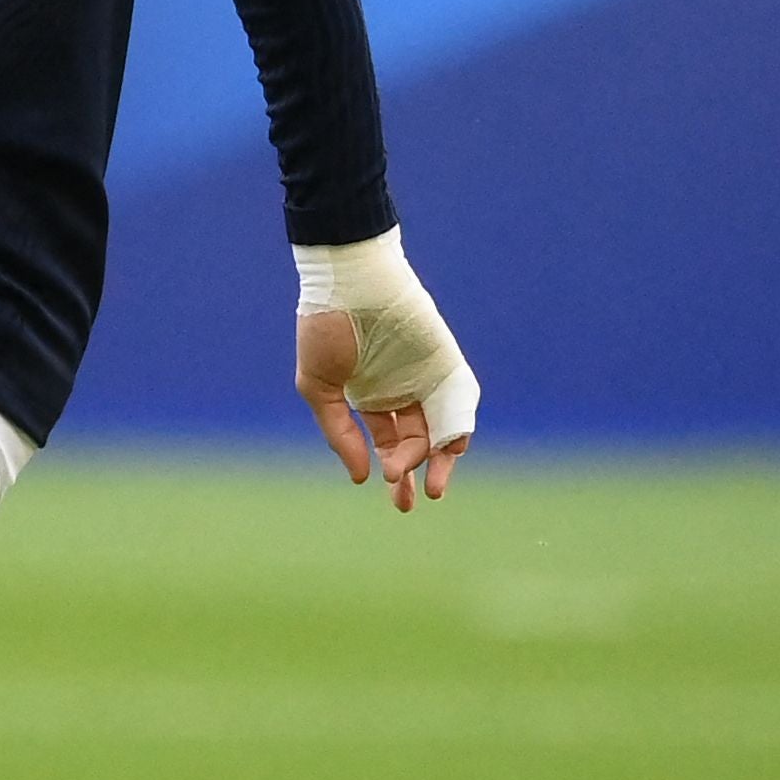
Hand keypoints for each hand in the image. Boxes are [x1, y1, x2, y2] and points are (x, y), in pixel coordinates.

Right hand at [295, 227, 477, 512]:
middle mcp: (403, 389)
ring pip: (443, 427)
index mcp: (373, 396)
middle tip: (408, 501)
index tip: (387, 491)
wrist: (347, 279)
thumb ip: (340, 434)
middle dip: (415, 473)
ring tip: (433, 486)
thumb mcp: (320, 388)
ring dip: (441, 459)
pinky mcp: (445, 361)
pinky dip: (458, 426)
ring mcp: (426, 375)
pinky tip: (447, 451)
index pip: (389, 443)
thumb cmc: (325, 327)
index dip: (391, 471)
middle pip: (419, 442)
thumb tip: (359, 478)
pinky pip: (459, 399)